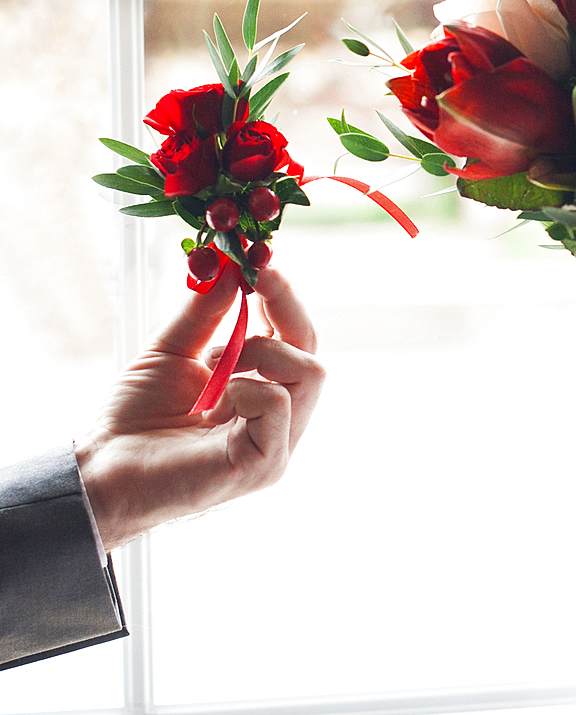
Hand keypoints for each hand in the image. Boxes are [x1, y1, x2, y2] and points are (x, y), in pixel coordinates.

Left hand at [74, 262, 324, 549]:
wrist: (101, 472)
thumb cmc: (135, 421)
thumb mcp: (172, 350)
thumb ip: (204, 312)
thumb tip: (231, 267)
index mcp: (263, 393)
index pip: (297, 342)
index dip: (285, 300)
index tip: (261, 264)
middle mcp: (280, 420)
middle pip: (313, 353)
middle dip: (285, 309)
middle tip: (254, 282)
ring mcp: (277, 445)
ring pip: (310, 374)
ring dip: (262, 352)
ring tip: (217, 362)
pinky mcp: (265, 464)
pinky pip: (278, 404)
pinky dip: (245, 389)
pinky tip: (213, 403)